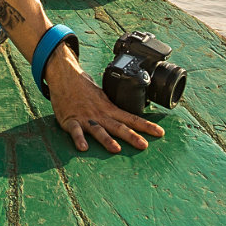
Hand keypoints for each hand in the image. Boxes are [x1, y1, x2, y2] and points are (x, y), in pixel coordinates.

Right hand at [46, 51, 163, 152]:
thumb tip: (125, 119)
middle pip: (119, 127)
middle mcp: (100, 114)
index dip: (146, 126)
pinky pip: (75, 131)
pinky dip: (79, 139)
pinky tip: (83, 147)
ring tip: (116, 149)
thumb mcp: (102, 97)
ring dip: (107, 140)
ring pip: (98, 130)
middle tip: (144, 146)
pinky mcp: (70, 120)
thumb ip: (111, 110)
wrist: (65, 76)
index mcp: (109, 109)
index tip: (160, 133)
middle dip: (132, 137)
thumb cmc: (84, 88)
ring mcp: (85, 117)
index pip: (131, 118)